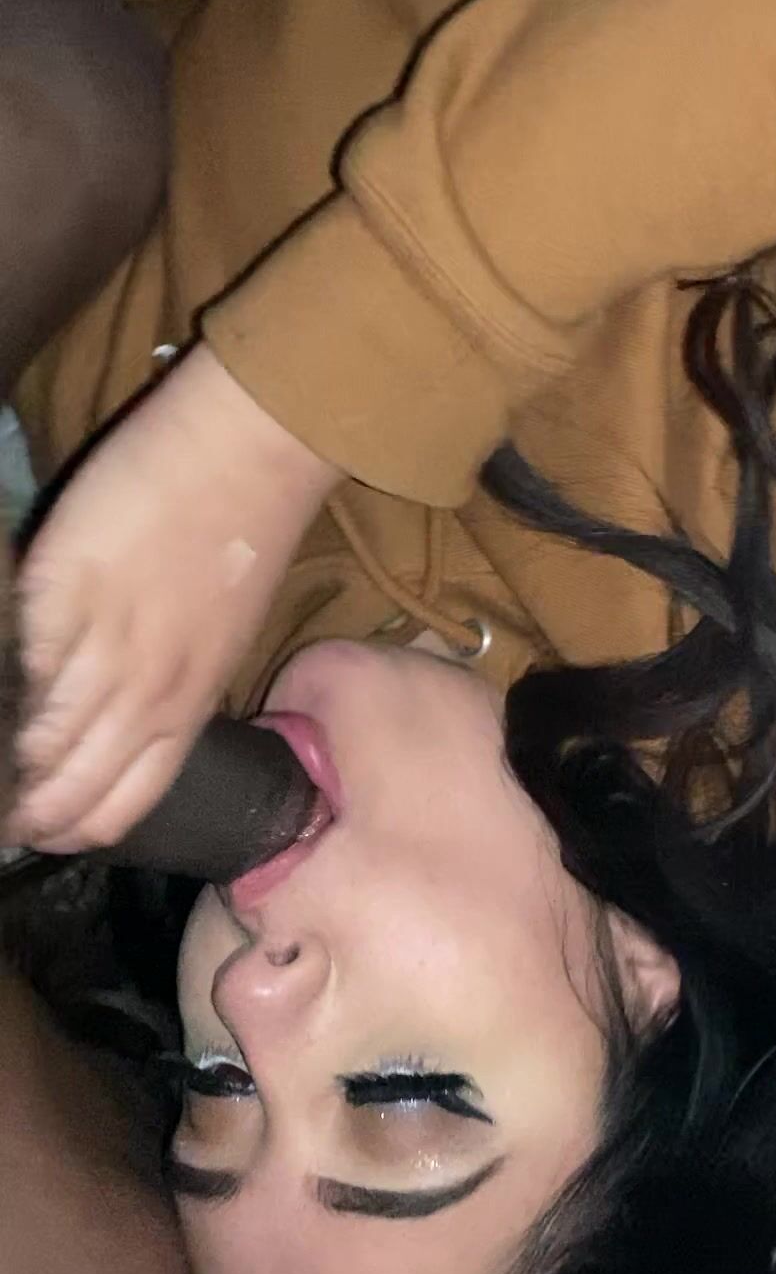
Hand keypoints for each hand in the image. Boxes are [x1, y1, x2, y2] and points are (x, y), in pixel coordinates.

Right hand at [5, 345, 340, 851]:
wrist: (253, 446)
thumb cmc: (245, 533)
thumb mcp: (220, 634)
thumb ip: (169, 684)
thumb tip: (114, 714)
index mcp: (189, 704)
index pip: (122, 806)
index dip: (74, 827)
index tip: (43, 826)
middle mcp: (145, 691)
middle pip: (67, 791)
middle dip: (27, 812)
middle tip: (6, 807)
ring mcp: (100, 644)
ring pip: (34, 743)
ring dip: (7, 759)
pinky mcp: (58, 589)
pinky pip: (12, 664)